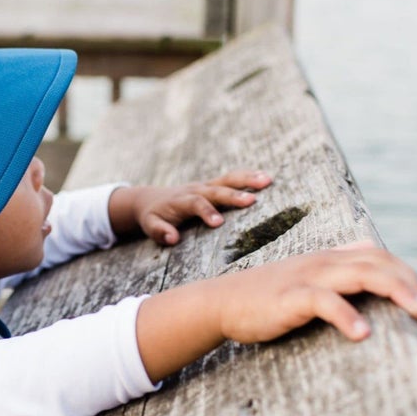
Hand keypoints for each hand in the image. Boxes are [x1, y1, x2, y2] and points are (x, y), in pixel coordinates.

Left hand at [109, 170, 272, 244]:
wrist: (150, 199)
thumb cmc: (152, 216)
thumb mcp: (150, 226)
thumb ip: (160, 232)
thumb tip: (173, 239)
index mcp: (180, 200)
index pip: (195, 204)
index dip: (206, 212)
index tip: (218, 223)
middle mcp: (194, 189)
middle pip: (215, 190)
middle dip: (233, 195)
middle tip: (252, 200)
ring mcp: (205, 185)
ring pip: (227, 179)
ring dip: (247, 179)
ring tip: (267, 181)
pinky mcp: (212, 185)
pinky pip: (231, 179)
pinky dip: (247, 176)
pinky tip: (265, 178)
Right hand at [210, 242, 416, 343]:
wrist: (220, 301)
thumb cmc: (262, 294)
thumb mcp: (302, 274)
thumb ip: (333, 264)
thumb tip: (365, 251)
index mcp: (326, 259)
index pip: (376, 255)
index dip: (404, 274)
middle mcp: (321, 263)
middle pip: (378, 263)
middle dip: (410, 286)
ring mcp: (307, 278)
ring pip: (362, 275)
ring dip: (397, 293)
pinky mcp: (291, 297)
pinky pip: (326, 302)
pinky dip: (348, 317)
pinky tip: (363, 334)